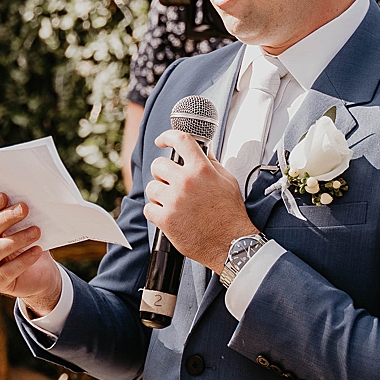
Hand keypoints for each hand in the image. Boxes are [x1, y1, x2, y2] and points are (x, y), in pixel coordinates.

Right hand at [0, 193, 62, 314]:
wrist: (41, 274)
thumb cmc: (30, 244)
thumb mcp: (25, 226)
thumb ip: (22, 214)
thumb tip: (31, 197)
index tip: (5, 196)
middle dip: (6, 218)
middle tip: (24, 208)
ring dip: (16, 239)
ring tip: (36, 231)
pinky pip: (7, 271)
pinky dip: (24, 260)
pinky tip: (37, 251)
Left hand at [145, 130, 257, 271]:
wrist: (231, 243)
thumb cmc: (230, 214)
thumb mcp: (227, 181)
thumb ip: (211, 163)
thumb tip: (201, 150)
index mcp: (202, 170)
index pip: (180, 140)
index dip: (167, 136)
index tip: (162, 141)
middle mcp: (186, 182)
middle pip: (158, 165)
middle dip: (162, 173)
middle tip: (170, 183)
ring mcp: (174, 201)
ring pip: (151, 187)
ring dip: (159, 194)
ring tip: (172, 202)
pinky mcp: (166, 220)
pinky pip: (148, 208)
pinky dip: (155, 212)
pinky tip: (169, 215)